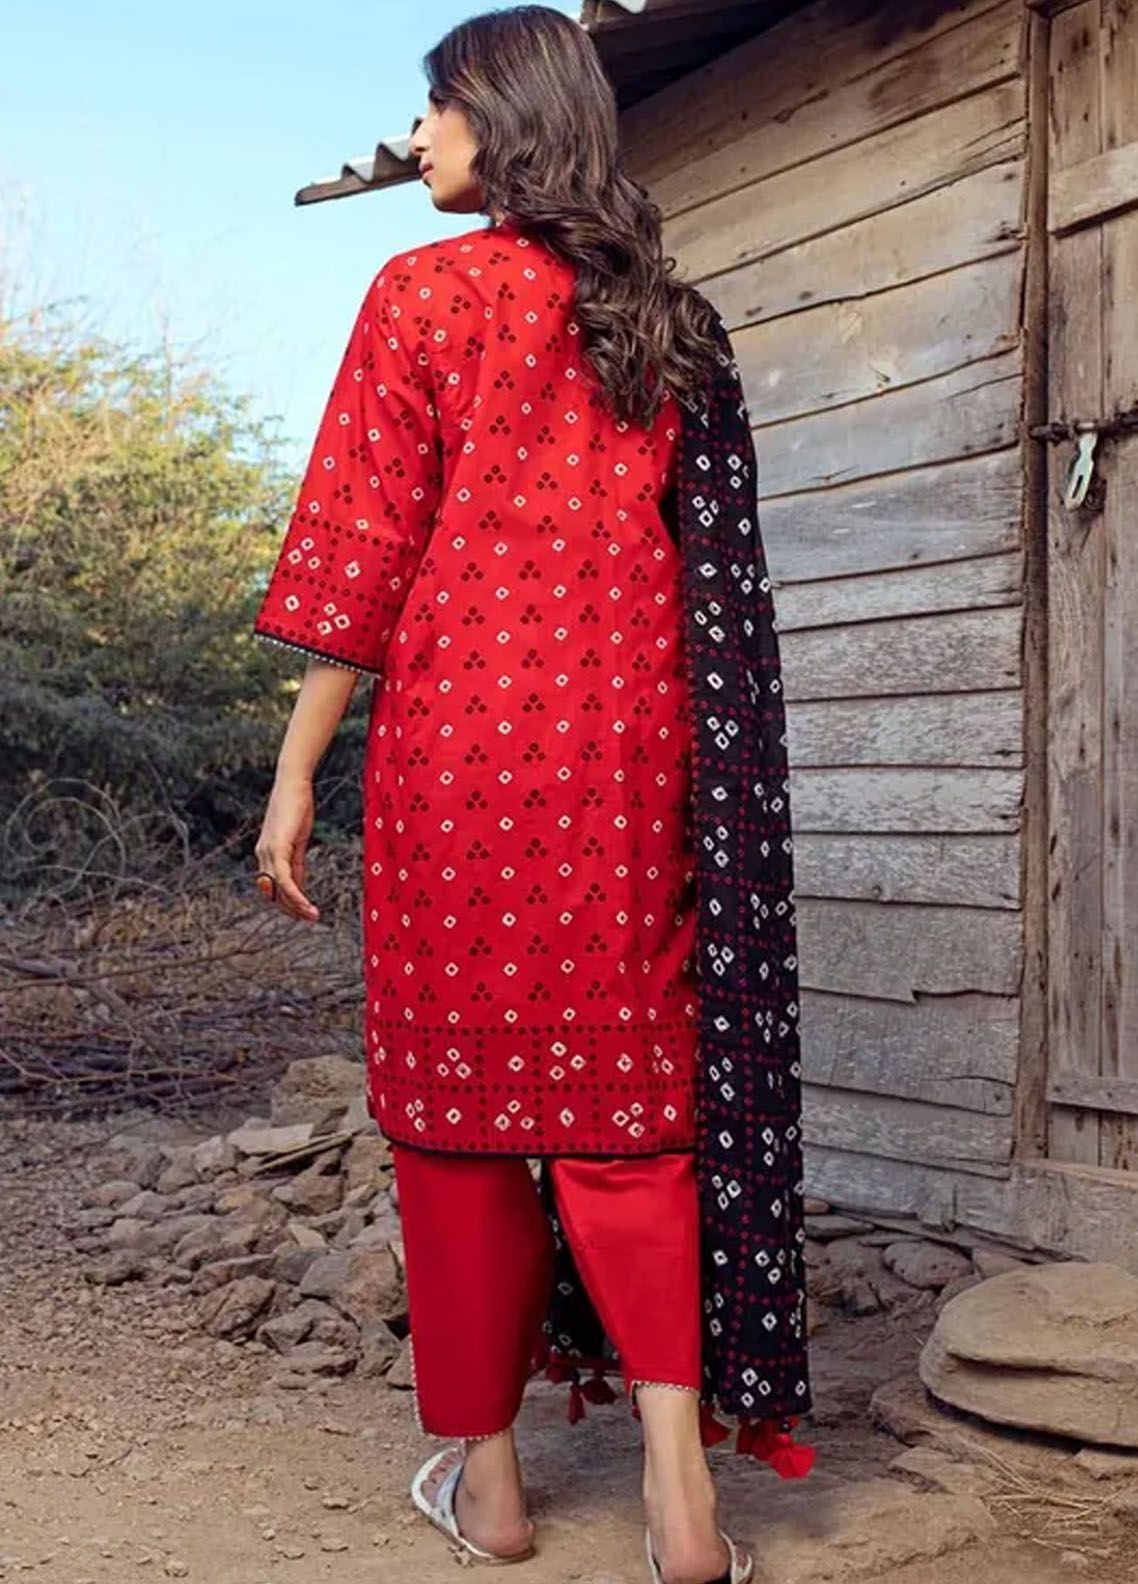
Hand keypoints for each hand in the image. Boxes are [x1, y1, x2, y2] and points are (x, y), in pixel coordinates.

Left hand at [254, 774, 318, 921]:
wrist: (293, 783)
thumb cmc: (297, 805)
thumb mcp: (298, 838)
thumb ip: (296, 861)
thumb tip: (297, 882)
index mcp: (266, 852)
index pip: (273, 885)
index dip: (287, 901)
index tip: (303, 911)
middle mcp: (262, 854)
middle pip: (273, 892)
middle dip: (291, 909)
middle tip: (309, 919)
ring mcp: (267, 852)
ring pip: (278, 890)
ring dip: (295, 906)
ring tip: (312, 916)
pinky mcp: (277, 848)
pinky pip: (284, 880)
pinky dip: (295, 895)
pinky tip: (306, 904)